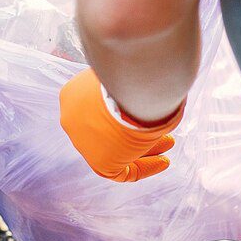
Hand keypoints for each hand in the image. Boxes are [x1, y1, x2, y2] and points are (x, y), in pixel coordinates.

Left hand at [59, 68, 183, 181]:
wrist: (125, 82)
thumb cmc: (128, 70)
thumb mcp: (123, 70)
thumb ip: (127, 79)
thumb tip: (147, 79)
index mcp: (73, 96)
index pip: (96, 108)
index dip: (122, 110)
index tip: (142, 110)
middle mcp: (74, 120)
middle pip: (107, 129)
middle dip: (133, 129)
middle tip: (157, 127)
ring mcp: (84, 142)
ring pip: (116, 148)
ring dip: (143, 148)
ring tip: (168, 143)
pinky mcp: (98, 162)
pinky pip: (121, 170)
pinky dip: (143, 167)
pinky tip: (163, 162)